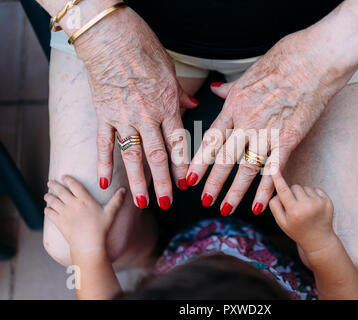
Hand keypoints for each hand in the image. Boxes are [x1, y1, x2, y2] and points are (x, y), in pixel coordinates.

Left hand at [44, 175, 125, 253]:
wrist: (88, 244)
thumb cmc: (101, 229)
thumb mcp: (111, 213)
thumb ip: (117, 200)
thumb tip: (125, 189)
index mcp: (85, 200)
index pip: (74, 185)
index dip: (68, 179)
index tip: (64, 176)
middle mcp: (73, 204)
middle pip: (61, 191)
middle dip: (54, 185)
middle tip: (50, 182)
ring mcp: (64, 213)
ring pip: (53, 201)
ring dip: (49, 196)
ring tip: (47, 194)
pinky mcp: (59, 222)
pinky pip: (50, 213)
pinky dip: (47, 209)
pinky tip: (48, 208)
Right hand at [74, 7, 197, 208]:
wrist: (111, 36)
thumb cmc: (143, 49)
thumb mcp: (171, 71)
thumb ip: (181, 94)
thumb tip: (193, 104)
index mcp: (167, 106)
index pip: (178, 144)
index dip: (183, 166)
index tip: (187, 184)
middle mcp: (146, 116)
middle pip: (157, 156)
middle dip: (163, 183)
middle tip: (168, 203)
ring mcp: (123, 118)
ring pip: (132, 156)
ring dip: (137, 181)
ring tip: (141, 201)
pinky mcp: (103, 115)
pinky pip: (103, 144)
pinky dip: (103, 163)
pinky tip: (105, 181)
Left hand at [186, 26, 353, 214]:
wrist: (315, 59)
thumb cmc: (284, 60)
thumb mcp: (249, 72)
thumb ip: (230, 88)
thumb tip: (216, 90)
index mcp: (235, 104)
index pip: (212, 139)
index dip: (199, 161)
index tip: (190, 177)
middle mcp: (247, 121)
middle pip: (225, 158)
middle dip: (213, 182)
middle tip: (203, 200)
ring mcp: (268, 131)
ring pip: (247, 168)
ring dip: (235, 191)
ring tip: (225, 208)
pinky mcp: (289, 138)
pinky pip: (274, 169)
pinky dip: (266, 189)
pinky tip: (259, 205)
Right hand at [269, 169, 336, 255]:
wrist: (318, 240)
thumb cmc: (297, 230)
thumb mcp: (281, 222)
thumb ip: (274, 206)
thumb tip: (275, 192)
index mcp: (294, 211)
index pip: (283, 191)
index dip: (277, 178)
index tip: (273, 167)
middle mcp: (307, 206)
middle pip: (294, 187)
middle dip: (292, 193)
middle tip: (294, 206)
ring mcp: (319, 203)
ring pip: (305, 187)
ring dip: (302, 194)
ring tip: (304, 208)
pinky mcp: (327, 201)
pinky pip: (315, 189)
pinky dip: (312, 195)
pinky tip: (312, 207)